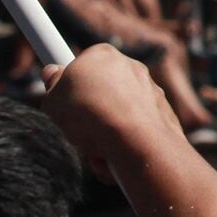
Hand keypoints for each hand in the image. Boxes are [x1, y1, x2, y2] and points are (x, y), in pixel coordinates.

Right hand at [38, 43, 187, 180]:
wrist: (136, 138)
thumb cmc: (90, 114)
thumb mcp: (54, 100)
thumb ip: (53, 87)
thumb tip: (52, 74)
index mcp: (102, 55)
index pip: (79, 70)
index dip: (67, 90)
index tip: (62, 105)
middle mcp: (131, 67)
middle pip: (98, 96)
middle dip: (87, 119)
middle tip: (76, 134)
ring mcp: (150, 91)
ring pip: (116, 118)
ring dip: (103, 137)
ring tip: (96, 151)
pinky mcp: (163, 115)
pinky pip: (135, 133)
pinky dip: (124, 147)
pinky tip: (114, 160)